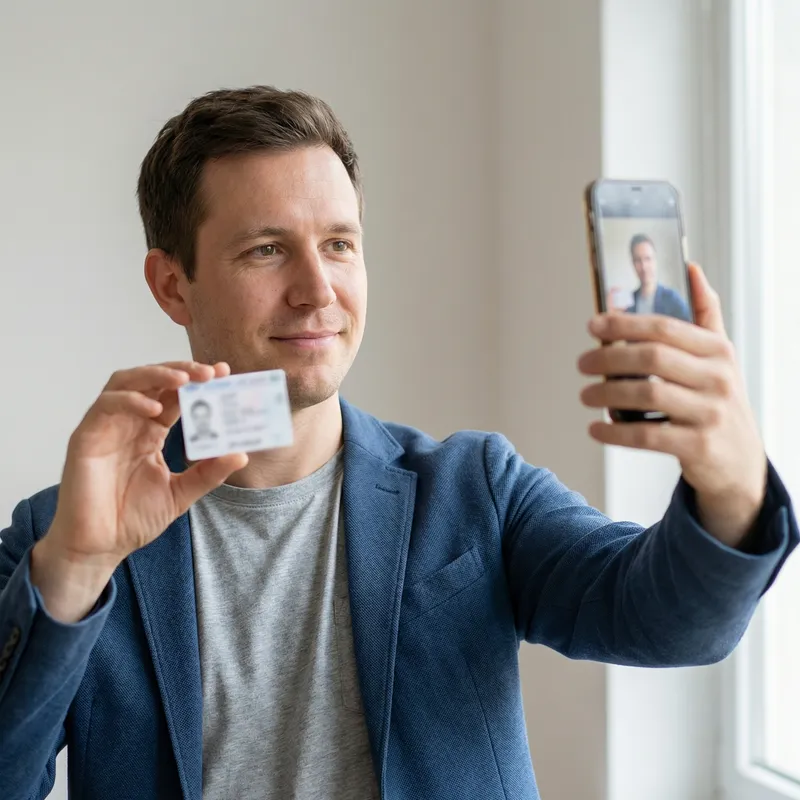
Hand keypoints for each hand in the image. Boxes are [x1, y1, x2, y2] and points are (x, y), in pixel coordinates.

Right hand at [31, 361, 247, 620]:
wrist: (100, 547)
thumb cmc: (133, 519)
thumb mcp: (181, 493)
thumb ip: (208, 473)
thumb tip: (242, 454)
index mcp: (150, 432)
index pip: (175, 396)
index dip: (198, 382)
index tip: (224, 373)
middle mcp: (129, 423)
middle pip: (153, 380)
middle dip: (183, 371)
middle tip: (211, 372)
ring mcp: (106, 427)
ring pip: (127, 381)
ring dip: (157, 375)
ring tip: (185, 380)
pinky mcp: (86, 437)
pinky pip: (106, 406)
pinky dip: (130, 400)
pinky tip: (154, 409)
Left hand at [577, 264, 767, 546]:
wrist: (740, 461)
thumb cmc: (718, 400)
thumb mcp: (719, 357)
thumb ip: (706, 313)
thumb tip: (692, 267)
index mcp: (718, 351)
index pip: (664, 328)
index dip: (624, 323)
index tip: (593, 324)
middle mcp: (718, 379)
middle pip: (651, 358)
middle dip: (608, 357)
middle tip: (582, 363)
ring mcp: (710, 414)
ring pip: (646, 395)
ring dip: (606, 393)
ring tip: (585, 394)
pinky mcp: (698, 447)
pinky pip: (646, 436)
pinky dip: (615, 432)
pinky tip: (596, 428)